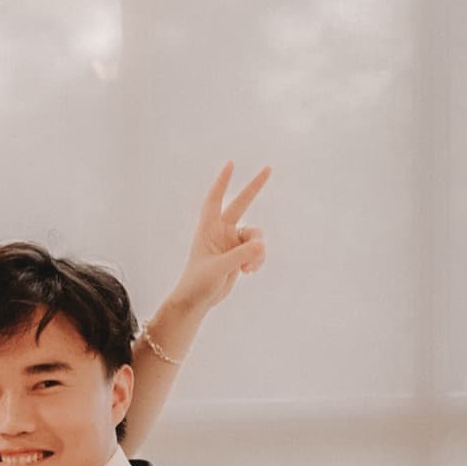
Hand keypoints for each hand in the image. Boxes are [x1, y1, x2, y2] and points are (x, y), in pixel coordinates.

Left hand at [170, 162, 269, 316]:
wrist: (197, 301)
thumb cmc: (198, 283)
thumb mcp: (218, 269)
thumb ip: (240, 256)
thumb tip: (262, 245)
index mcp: (208, 229)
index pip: (215, 200)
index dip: (223, 182)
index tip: (231, 164)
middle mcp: (221, 231)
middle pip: (241, 204)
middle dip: (254, 188)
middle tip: (269, 168)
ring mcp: (232, 242)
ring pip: (255, 236)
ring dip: (257, 251)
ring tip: (250, 267)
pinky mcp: (240, 254)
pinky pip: (257, 250)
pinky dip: (257, 260)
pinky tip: (250, 271)